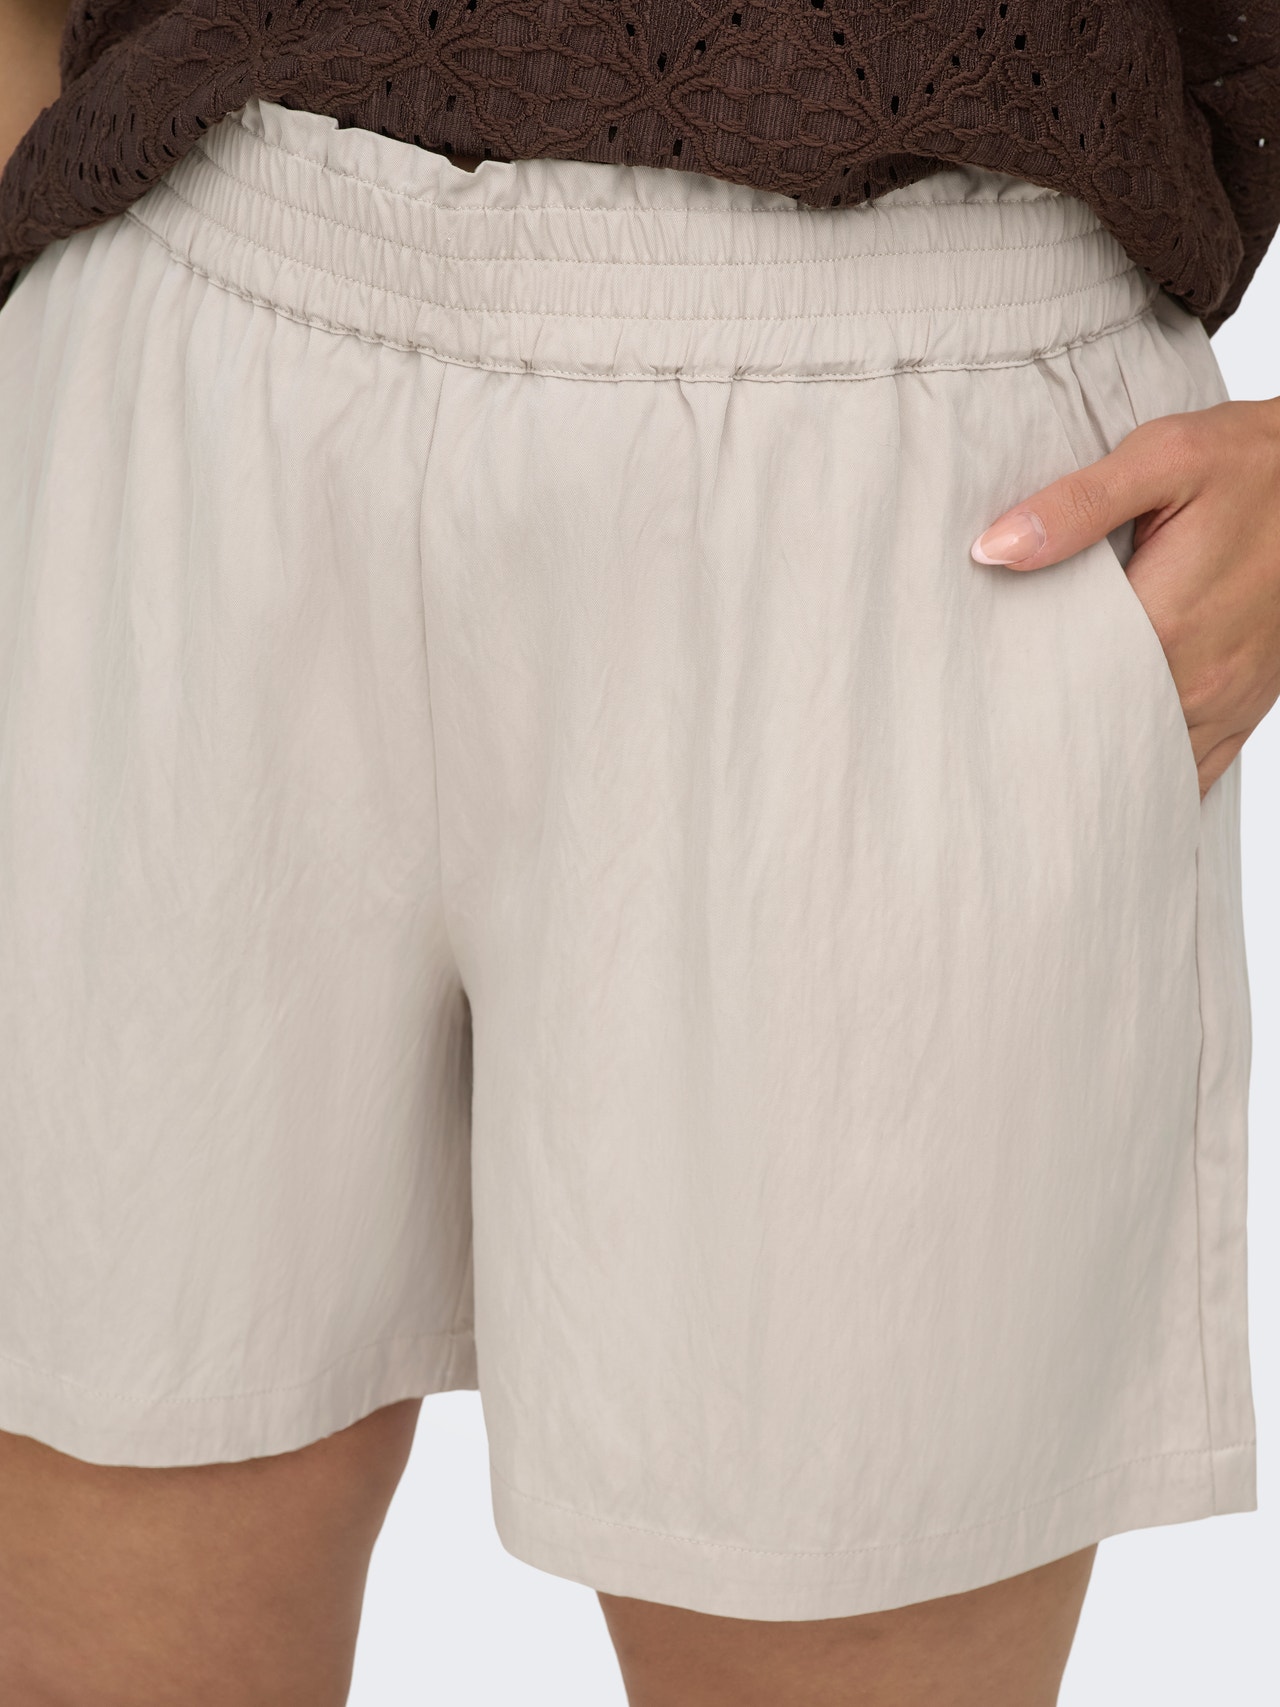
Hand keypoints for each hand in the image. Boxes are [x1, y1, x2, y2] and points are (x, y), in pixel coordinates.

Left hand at [970, 400, 1279, 798]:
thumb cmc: (1253, 462)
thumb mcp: (1164, 457)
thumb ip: (1076, 505)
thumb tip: (993, 548)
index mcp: (1166, 621)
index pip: (1062, 685)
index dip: (1012, 695)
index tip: (966, 703)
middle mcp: (1198, 678)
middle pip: (1096, 733)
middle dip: (1042, 739)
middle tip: (981, 744)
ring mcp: (1225, 701)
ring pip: (1141, 764)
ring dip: (1089, 767)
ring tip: (1028, 769)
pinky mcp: (1244, 708)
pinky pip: (1193, 771)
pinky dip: (1146, 781)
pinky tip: (1102, 786)